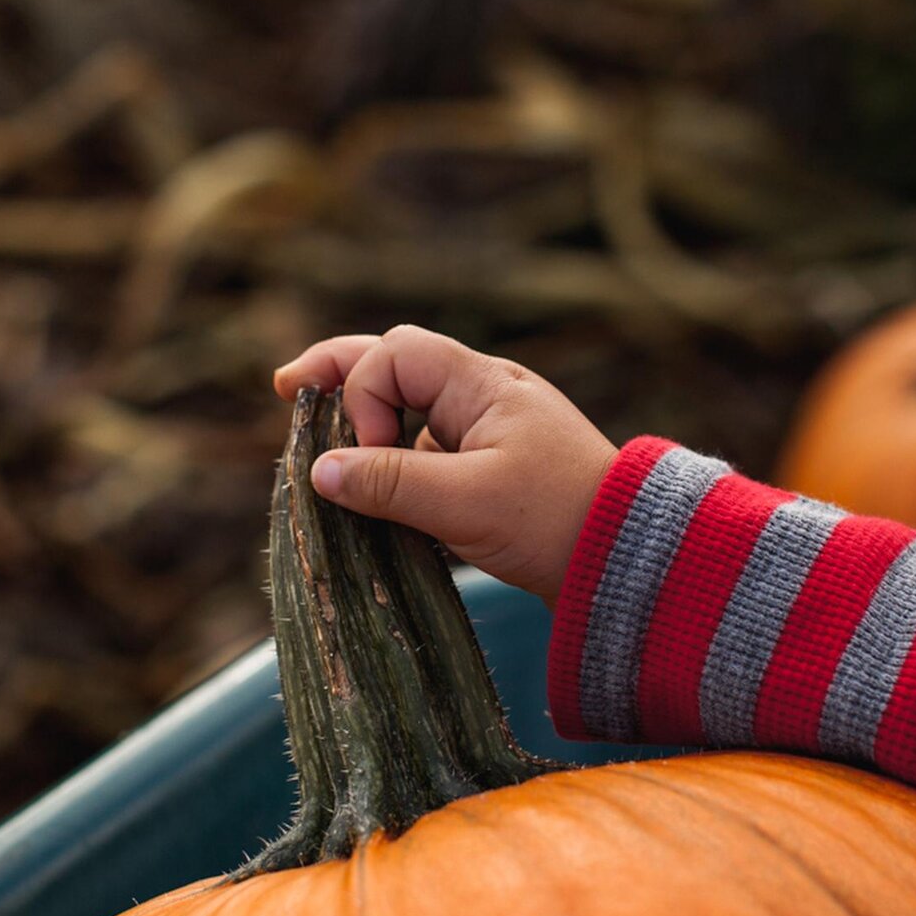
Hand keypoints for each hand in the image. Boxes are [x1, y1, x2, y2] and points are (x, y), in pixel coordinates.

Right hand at [272, 326, 617, 607]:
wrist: (629, 560)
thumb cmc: (557, 521)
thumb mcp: (467, 503)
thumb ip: (390, 484)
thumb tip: (318, 472)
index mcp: (482, 384)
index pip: (394, 356)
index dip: (362, 398)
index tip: (368, 457)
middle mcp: (481, 396)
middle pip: (394, 365)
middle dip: (339, 377)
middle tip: (286, 388)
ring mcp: (484, 432)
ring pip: (406, 410)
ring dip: (363, 425)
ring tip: (319, 443)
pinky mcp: (487, 471)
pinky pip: (424, 452)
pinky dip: (391, 463)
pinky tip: (372, 493)